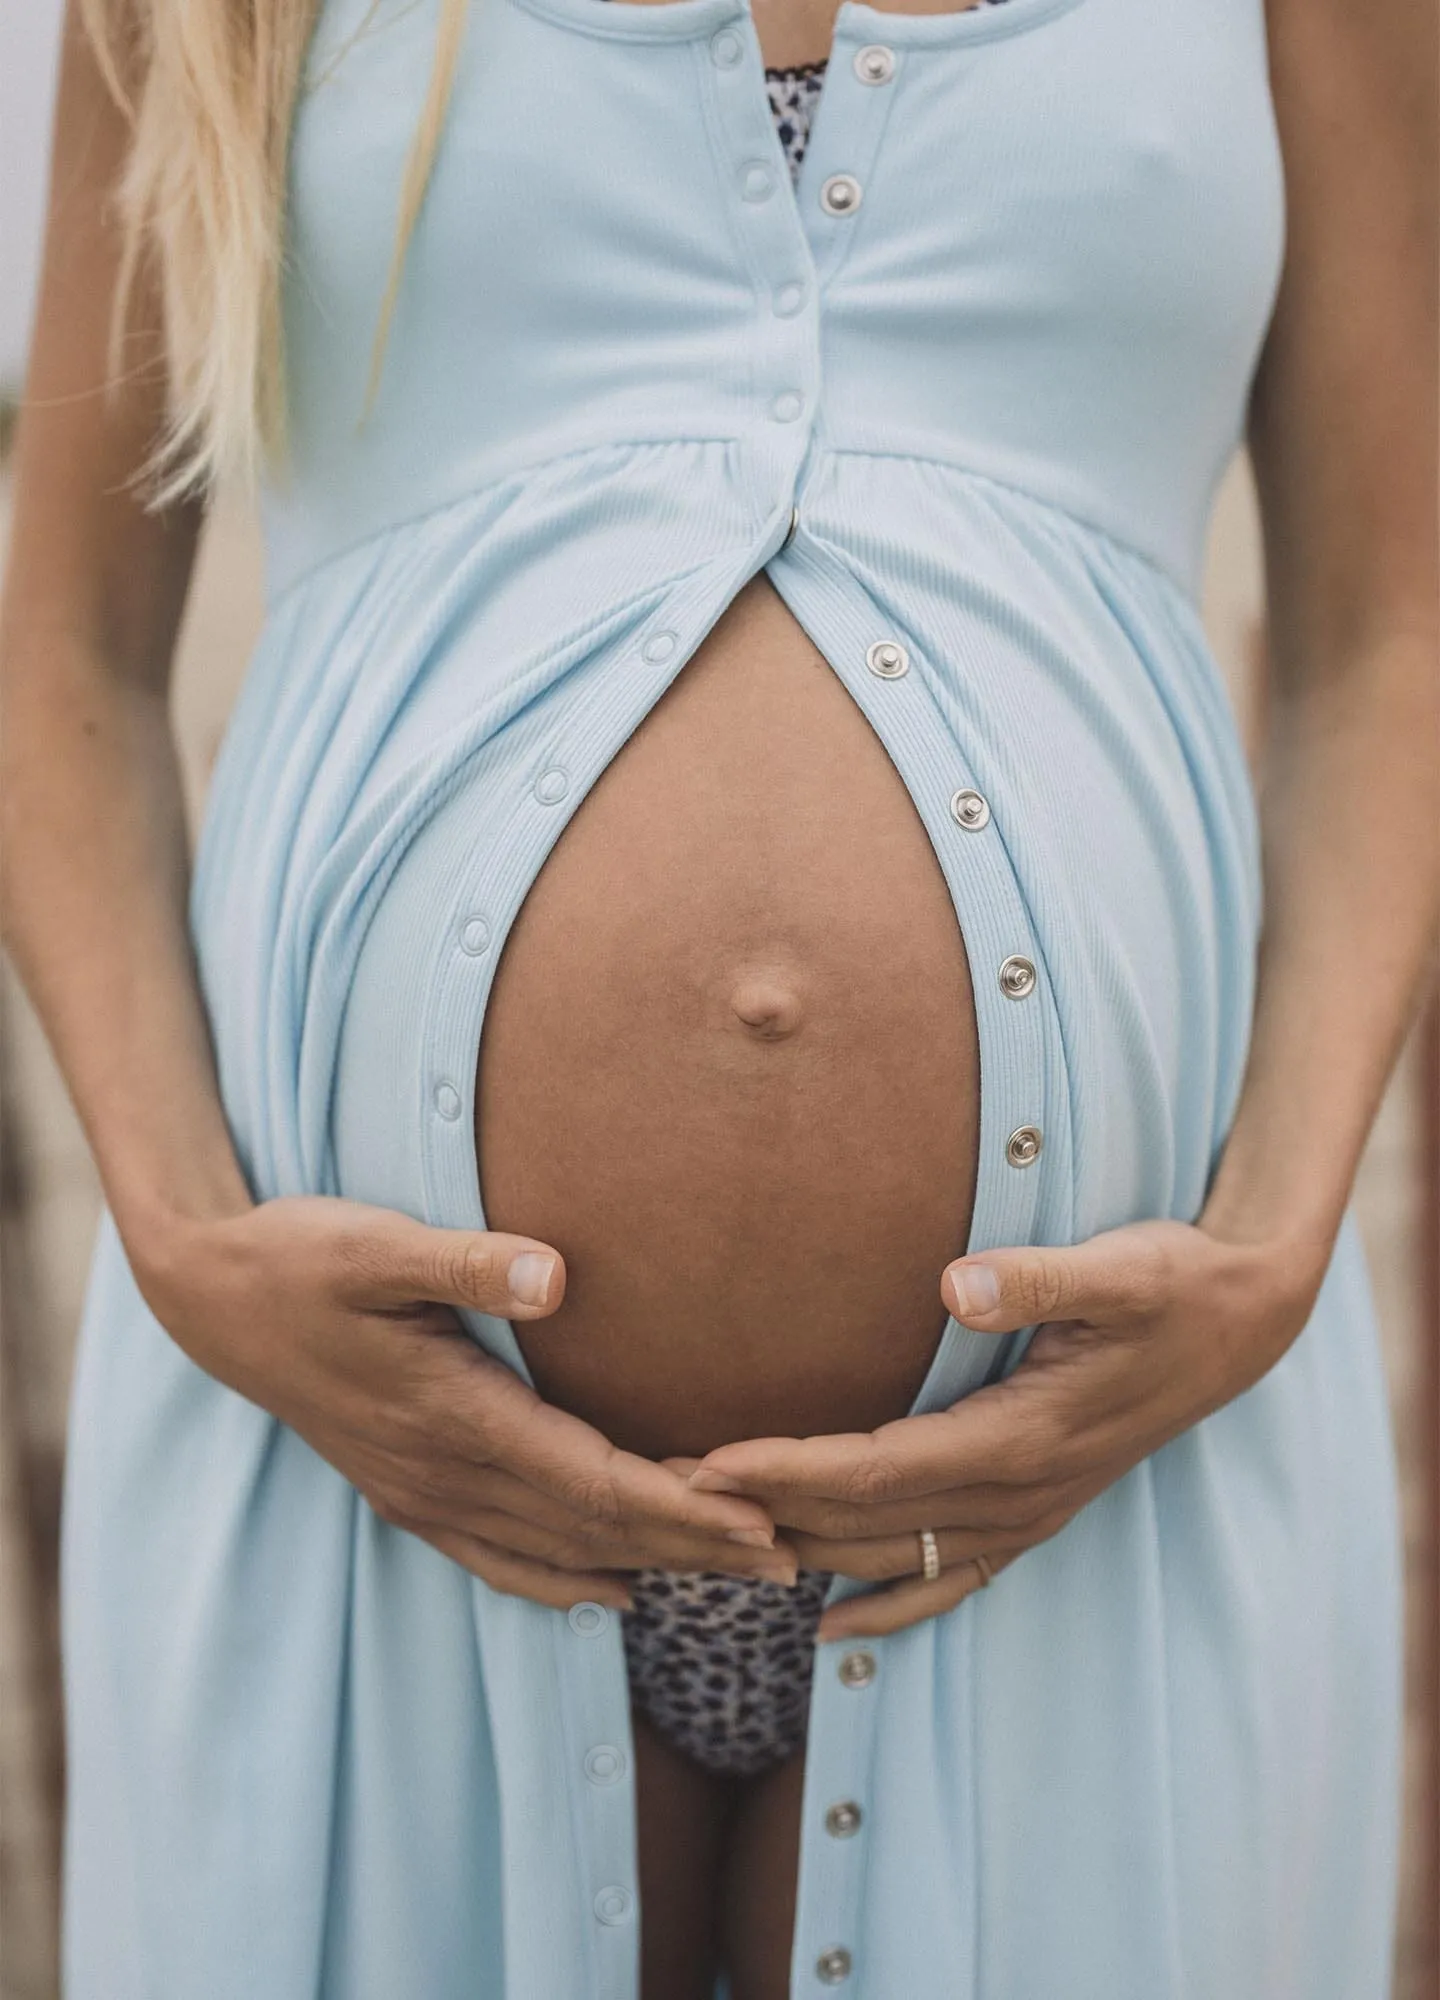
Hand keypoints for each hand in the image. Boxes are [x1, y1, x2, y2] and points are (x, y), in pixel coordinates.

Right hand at [134, 1196, 790, 1610]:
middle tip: (789, 1560)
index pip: (593, 1482)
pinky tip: (612, 1592)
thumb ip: (469, 1262)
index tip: (763, 1525)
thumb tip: (559, 1275)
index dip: (684, 1509)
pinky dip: (565, 1581)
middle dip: (694, 1549)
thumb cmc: (303, 1258)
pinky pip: (500, 1558)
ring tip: (732, 1574)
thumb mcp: (377, 1243)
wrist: (213, 1300)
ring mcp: (423, 1493)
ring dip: (648, 1565)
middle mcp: (444, 1473)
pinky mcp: (407, 1492)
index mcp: (454, 1416)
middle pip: (593, 1530)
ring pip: (556, 1551)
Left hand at [685, 1218, 1324, 1640]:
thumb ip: (1039, 1280)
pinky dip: (885, 1609)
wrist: (1242, 1323)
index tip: (705, 1464)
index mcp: (1023, 1436)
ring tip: (710, 1548)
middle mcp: (1017, 1493)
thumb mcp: (1122, 1269)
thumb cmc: (1174, 1284)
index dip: (787, 1471)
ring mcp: (1026, 1514)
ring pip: (891, 1557)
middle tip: (664, 1500)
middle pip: (864, 1522)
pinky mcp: (1032, 1512)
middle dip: (762, 1515)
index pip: (877, 1468)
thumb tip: (955, 1284)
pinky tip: (828, 1627)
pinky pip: (947, 1581)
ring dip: (800, 1553)